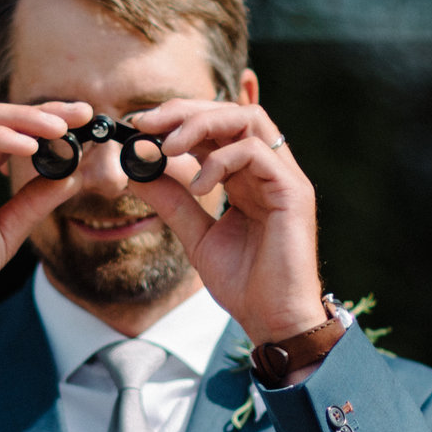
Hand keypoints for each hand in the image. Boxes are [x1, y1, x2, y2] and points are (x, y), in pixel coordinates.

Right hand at [0, 102, 89, 355]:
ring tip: (58, 128)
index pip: (3, 132)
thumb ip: (35, 200)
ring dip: (20, 119)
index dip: (41, 121)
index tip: (81, 120)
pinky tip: (29, 146)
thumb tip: (72, 174)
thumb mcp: (8, 230)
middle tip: (78, 113)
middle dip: (37, 111)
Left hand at [124, 100, 327, 344]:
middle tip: (145, 122)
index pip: (217, 127)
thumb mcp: (196, 235)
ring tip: (168, 148)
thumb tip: (137, 170)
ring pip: (248, 119)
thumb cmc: (244, 283)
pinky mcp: (294, 191)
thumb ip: (172, 201)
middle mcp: (270, 170)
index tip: (138, 125)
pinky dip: (220, 161)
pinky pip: (255, 152)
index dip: (178, 118)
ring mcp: (285, 177)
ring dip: (202, 124)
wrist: (272, 320)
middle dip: (185, 111)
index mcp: (249, 177)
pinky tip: (198, 186)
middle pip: (232, 111)